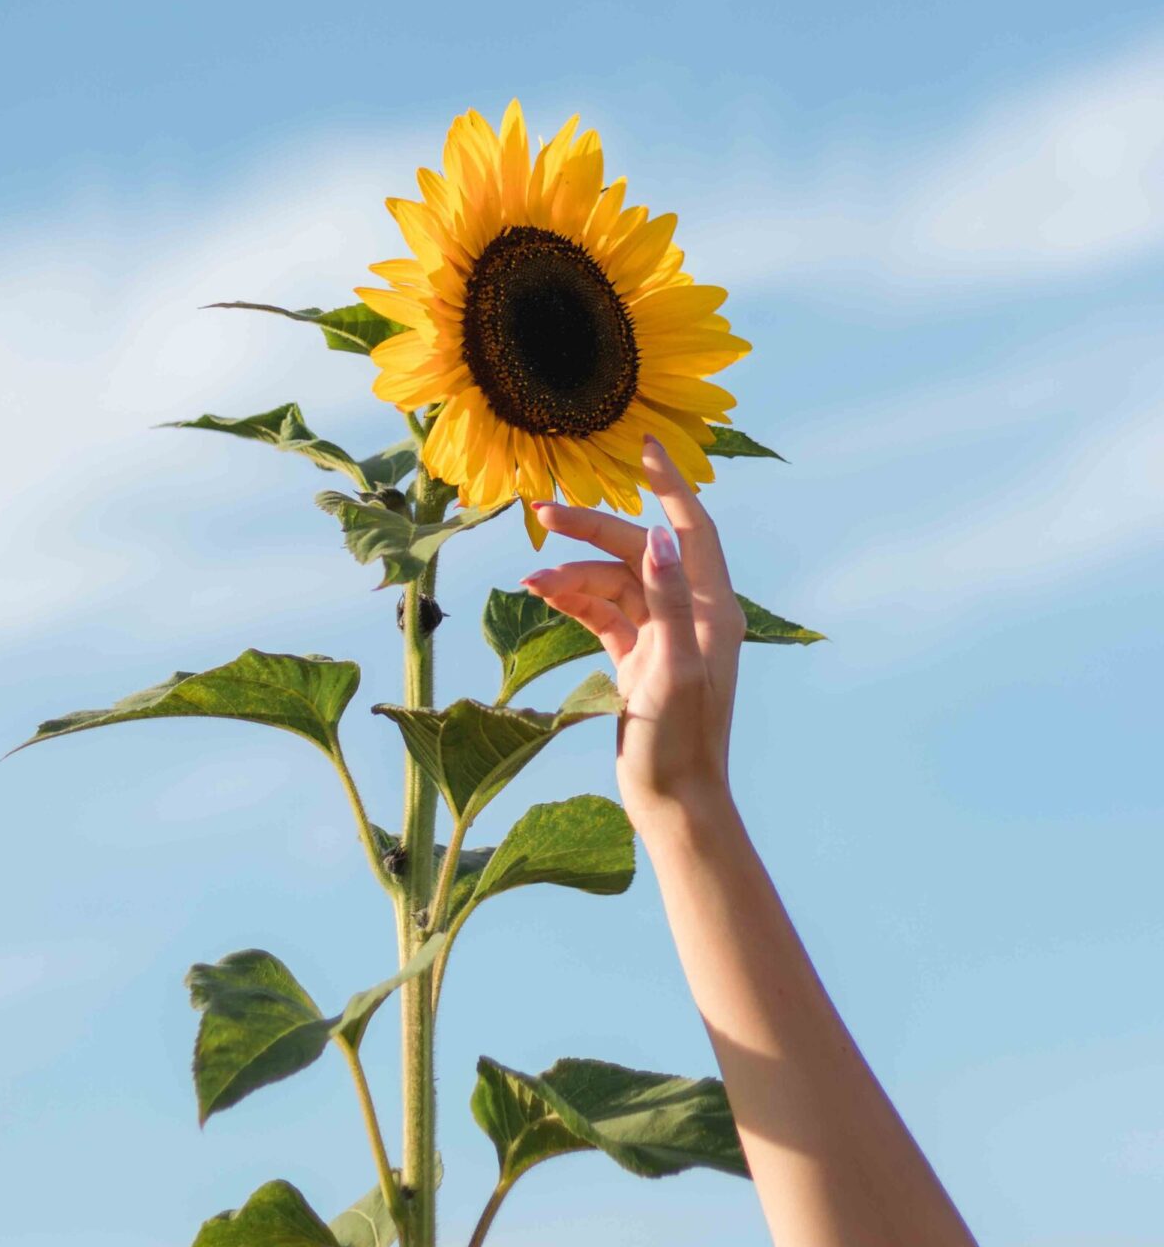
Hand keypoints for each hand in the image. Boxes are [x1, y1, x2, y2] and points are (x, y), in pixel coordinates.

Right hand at [521, 434, 744, 834]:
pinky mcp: (636, 656)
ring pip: (613, 582)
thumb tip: (663, 537)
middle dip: (592, 530)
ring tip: (531, 579)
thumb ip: (670, 600)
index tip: (645, 446)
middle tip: (543, 510)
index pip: (694, 528)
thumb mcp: (674, 668)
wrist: (671, 800)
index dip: (671, 484)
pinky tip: (542, 592)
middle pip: (640, 550)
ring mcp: (662, 634)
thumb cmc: (680, 740)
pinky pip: (602, 612)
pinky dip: (573, 600)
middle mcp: (692, 613)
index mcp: (714, 609)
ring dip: (572, 576)